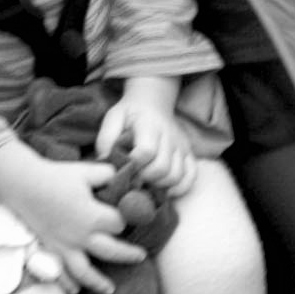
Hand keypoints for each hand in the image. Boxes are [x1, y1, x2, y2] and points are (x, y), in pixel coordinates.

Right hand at [0, 145, 128, 293]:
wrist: (23, 184)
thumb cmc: (56, 176)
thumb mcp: (87, 171)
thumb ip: (108, 175)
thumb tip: (120, 179)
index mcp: (94, 217)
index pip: (119, 224)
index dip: (125, 219)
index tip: (126, 216)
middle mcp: (82, 237)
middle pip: (112, 251)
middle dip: (128, 254)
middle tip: (140, 257)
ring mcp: (65, 246)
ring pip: (86, 272)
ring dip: (99, 283)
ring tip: (110, 290)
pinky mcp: (50, 249)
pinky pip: (60, 272)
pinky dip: (66, 284)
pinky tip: (74, 291)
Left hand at [98, 84, 194, 198]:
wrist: (153, 102)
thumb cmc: (130, 114)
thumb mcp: (113, 118)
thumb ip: (106, 139)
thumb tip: (104, 162)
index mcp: (150, 125)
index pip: (147, 151)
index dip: (134, 164)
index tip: (125, 167)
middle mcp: (170, 136)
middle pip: (162, 168)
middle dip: (145, 178)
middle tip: (134, 179)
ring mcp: (182, 147)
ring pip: (176, 175)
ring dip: (159, 186)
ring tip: (147, 184)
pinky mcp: (189, 154)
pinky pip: (191, 177)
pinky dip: (179, 188)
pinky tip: (165, 191)